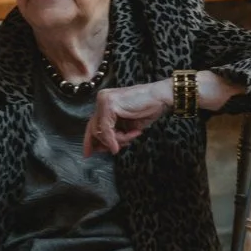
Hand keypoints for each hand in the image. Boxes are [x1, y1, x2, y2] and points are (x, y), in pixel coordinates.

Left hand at [82, 73, 243, 156]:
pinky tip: (124, 141)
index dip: (89, 140)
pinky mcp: (109, 105)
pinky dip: (114, 139)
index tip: (89, 154)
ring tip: (134, 135)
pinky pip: (106, 130)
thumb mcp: (128, 125)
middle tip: (114, 150)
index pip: (92, 123)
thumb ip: (114, 133)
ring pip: (101, 131)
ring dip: (118, 139)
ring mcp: (104, 100)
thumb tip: (101, 148)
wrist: (162, 97)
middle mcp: (102, 98)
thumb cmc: (149, 109)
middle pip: (94, 128)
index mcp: (106, 101)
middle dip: (102, 143)